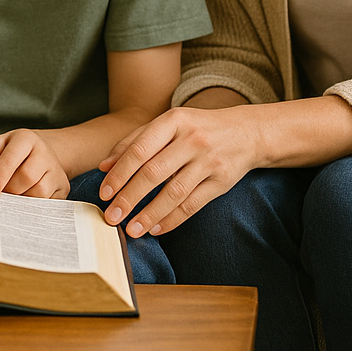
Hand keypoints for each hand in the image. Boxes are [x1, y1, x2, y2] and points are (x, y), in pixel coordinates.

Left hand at [0, 129, 69, 198]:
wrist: (41, 154)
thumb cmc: (12, 153)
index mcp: (25, 139)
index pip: (11, 158)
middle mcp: (44, 152)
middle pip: (26, 176)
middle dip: (10, 189)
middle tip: (1, 193)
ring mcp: (56, 170)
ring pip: (39, 191)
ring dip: (21, 198)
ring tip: (14, 194)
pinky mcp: (63, 187)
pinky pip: (48, 203)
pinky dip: (33, 206)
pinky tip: (26, 199)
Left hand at [96, 106, 258, 236]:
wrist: (247, 132)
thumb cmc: (197, 128)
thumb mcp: (168, 125)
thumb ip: (135, 141)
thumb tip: (104, 166)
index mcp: (173, 121)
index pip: (139, 150)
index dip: (119, 174)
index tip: (104, 194)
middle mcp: (192, 139)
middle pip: (154, 173)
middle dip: (129, 197)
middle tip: (112, 216)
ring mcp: (209, 160)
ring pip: (174, 193)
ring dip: (150, 214)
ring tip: (131, 229)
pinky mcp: (222, 181)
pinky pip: (193, 205)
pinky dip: (173, 219)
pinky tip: (157, 229)